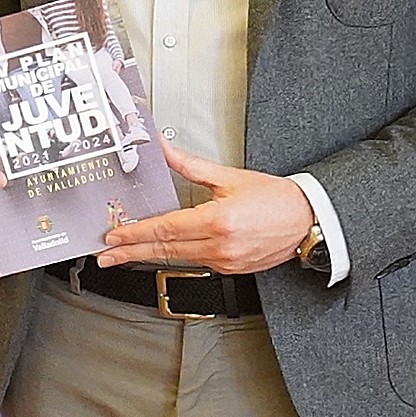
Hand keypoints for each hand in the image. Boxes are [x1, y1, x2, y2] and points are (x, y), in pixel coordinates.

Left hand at [97, 140, 315, 275]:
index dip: (135, 233)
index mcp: (218, 221)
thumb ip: (190, 165)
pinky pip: (195, 262)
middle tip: (105, 255)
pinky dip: (174, 256)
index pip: (165, 229)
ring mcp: (226, 262)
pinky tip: (159, 253)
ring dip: (148, 257)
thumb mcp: (230, 177)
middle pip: (165, 250)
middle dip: (130, 253)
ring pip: (177, 258)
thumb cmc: (277, 199)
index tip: (113, 235)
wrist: (310, 220)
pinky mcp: (231, 269)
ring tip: (123, 256)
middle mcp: (220, 246)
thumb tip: (163, 147)